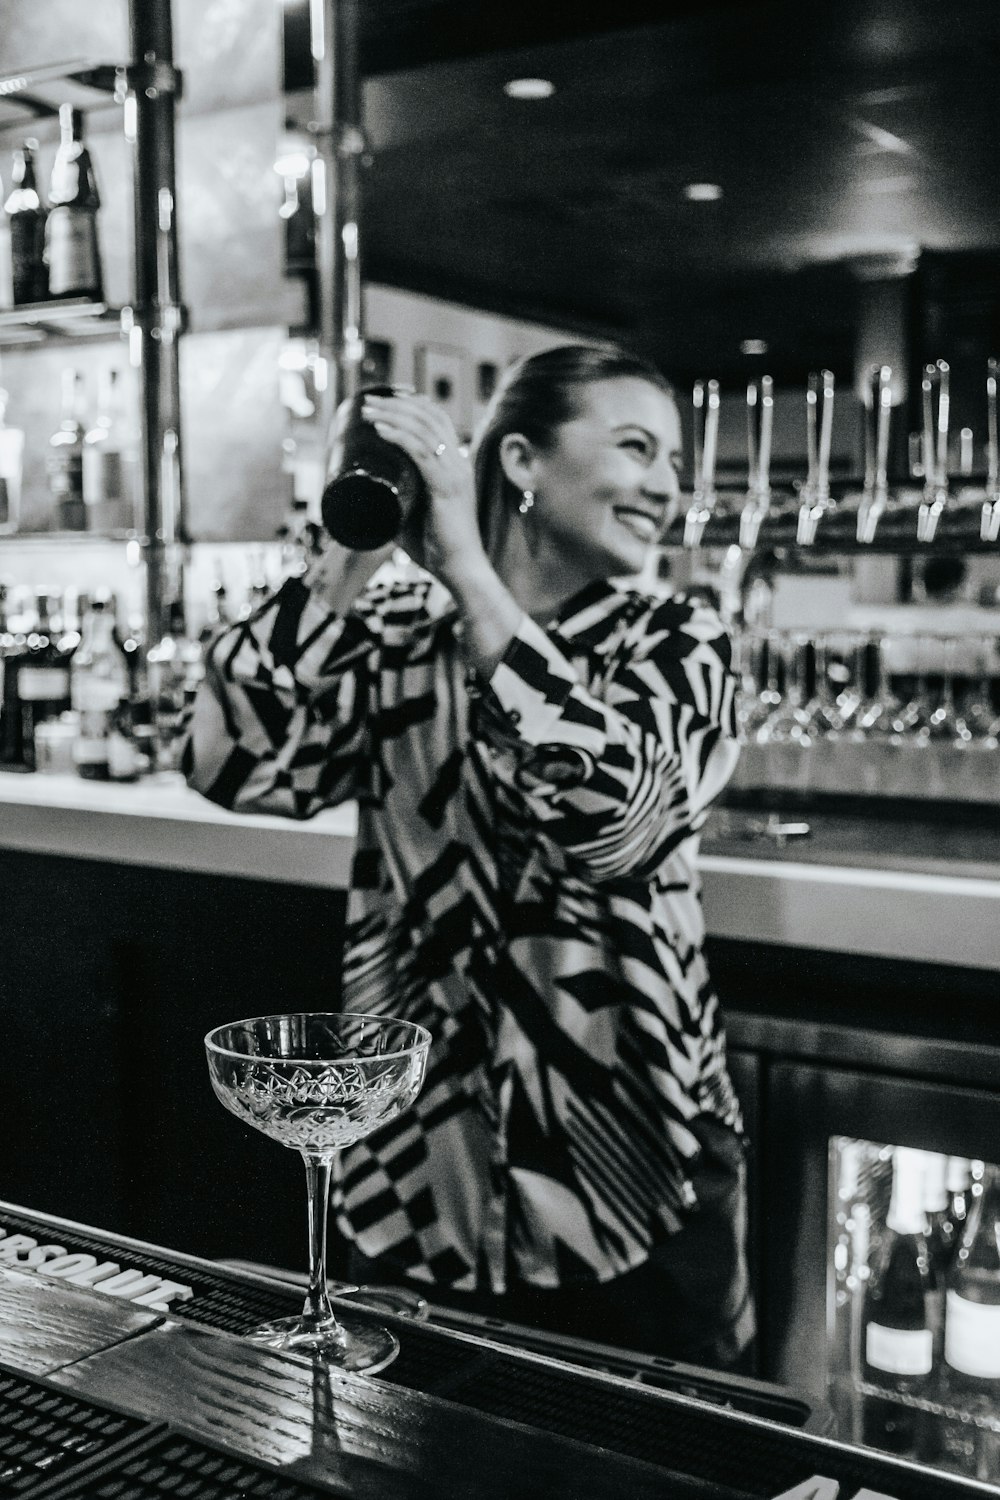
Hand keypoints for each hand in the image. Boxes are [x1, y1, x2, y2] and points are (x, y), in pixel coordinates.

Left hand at [361, 392, 486, 584]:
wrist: (460, 570)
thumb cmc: (437, 549)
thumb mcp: (413, 517)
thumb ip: (396, 504)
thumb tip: (364, 501)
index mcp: (456, 465)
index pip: (438, 420)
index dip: (413, 404)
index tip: (386, 399)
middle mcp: (459, 463)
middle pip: (429, 417)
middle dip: (397, 404)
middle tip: (368, 401)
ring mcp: (455, 474)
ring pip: (423, 430)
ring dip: (393, 415)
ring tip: (368, 411)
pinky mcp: (447, 487)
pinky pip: (422, 452)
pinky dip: (399, 436)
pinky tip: (381, 429)